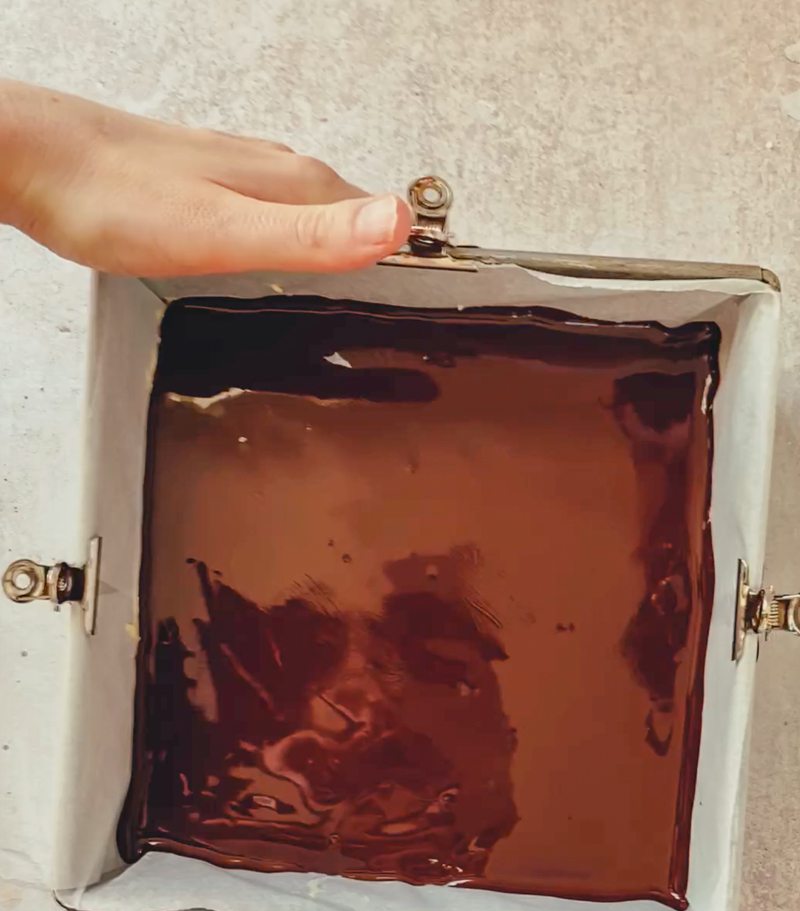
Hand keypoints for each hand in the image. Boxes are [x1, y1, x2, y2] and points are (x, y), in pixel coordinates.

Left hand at [0, 79, 410, 274]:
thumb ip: (313, 236)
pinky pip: (285, 213)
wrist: (41, 161)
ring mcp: (248, 174)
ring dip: (355, 246)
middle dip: (398, 254)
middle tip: (431, 302)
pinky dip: (306, 240)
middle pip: (363, 215)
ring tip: (380, 286)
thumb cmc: (119, 201)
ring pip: (325, 212)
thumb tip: (395, 224)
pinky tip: (293, 259)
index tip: (464, 291)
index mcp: (297, 187)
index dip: (428, 257)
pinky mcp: (217, 185)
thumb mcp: (226, 233)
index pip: (388, 219)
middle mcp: (280, 172)